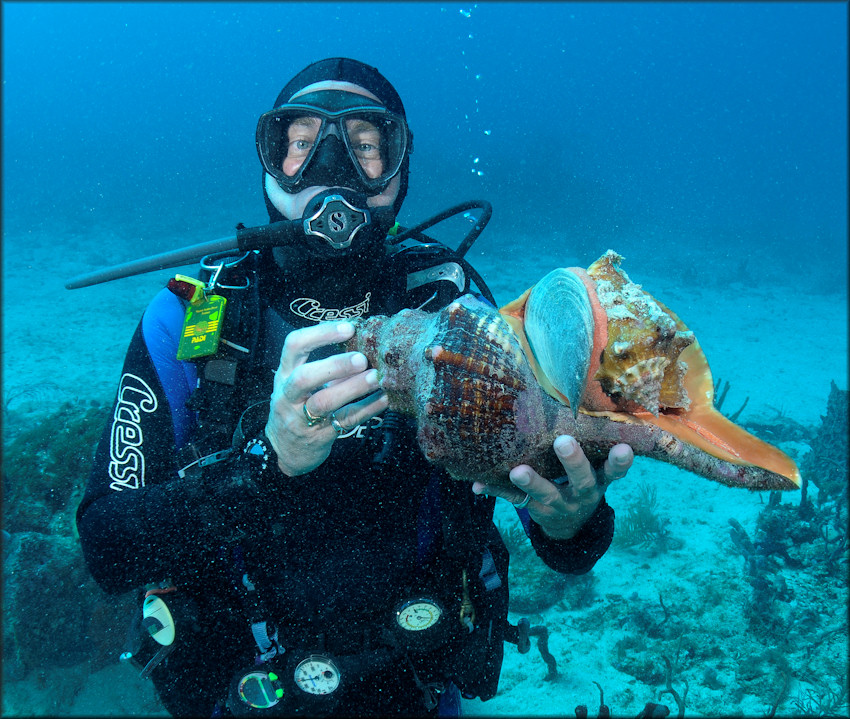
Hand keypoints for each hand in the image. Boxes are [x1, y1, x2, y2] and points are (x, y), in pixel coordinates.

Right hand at [265, 321, 387, 476]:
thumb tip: (364, 343)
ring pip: (324, 402)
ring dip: (353, 388)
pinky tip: (384, 399)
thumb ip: (327, 366)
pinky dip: (367, 409)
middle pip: (304, 377)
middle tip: (362, 359)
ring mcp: (301, 418)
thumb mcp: (301, 383)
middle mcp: (288, 394)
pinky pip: (345, 421)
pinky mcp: (319, 436)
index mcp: (285, 373)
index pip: (294, 345)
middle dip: (335, 366)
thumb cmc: (299, 405)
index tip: (349, 328)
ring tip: (376, 377)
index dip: (320, 334)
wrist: (284, 449)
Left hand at [472, 435, 633, 539]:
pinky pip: (513, 499)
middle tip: (563, 442)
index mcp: (599, 481)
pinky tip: (478, 484)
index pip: (614, 471)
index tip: (624, 448)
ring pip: (545, 494)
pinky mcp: (535, 509)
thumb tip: (596, 408)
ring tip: (517, 471)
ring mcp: (558, 505)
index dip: (620, 461)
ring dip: (531, 482)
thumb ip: (596, 448)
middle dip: (572, 462)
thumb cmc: (582, 483)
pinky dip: (495, 490)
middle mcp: (581, 494)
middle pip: (580, 480)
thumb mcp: (596, 472)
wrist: (570, 525)